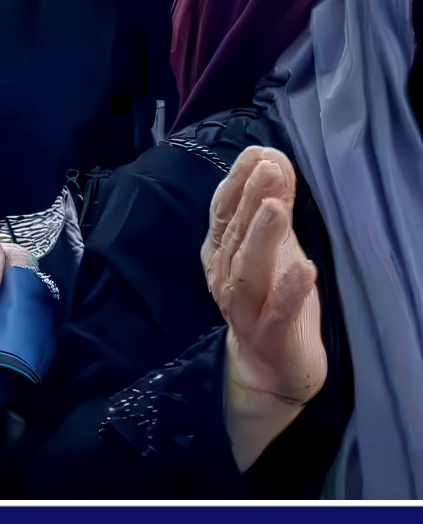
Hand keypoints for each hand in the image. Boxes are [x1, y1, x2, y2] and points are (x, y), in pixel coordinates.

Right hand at [202, 147, 324, 468]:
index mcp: (221, 254)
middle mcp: (224, 278)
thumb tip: (270, 157)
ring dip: (261, 239)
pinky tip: (304, 269)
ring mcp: (243, 311)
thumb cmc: (271, 300)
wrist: (269, 370)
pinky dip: (287, 292)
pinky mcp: (269, 339)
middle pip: (234, 237)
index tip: (257, 154)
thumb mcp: (275, 248)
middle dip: (250, 201)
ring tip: (278, 209)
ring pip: (246, 272)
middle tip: (268, 169)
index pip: (224, 213)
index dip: (237, 184)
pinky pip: (275, 314)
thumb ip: (272, 205)